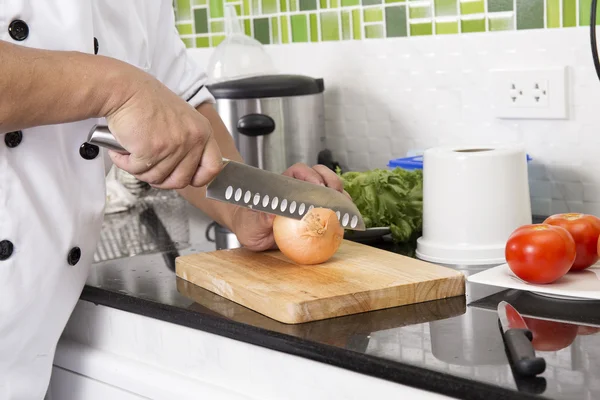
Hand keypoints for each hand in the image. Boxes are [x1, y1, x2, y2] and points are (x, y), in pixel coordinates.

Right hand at [104, 69, 222, 189]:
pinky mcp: (153, 150)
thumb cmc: (146, 101)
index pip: (213, 167)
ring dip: (140, 170)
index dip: (199, 178)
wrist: (125, 89)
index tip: (187, 178)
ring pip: (157, 178)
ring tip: (133, 153)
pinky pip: (138, 170)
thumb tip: (185, 171)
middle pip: (181, 180)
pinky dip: (125, 164)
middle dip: (161, 179)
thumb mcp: (181, 120)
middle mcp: (193, 139)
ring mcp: (174, 145)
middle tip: (148, 166)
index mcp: (203, 131)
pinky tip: (122, 151)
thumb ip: (188, 143)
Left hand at [231, 163, 348, 250]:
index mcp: (282, 186)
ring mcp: (308, 200)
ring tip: (345, 206)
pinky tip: (346, 219)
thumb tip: (271, 215)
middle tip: (335, 195)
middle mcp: (297, 189)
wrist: (252, 233)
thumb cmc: (250, 225)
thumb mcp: (251, 224)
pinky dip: (342, 210)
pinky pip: (332, 207)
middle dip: (331, 182)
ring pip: (329, 188)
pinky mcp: (316, 214)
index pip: (299, 172)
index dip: (311, 176)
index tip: (318, 187)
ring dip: (340, 194)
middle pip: (319, 174)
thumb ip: (260, 218)